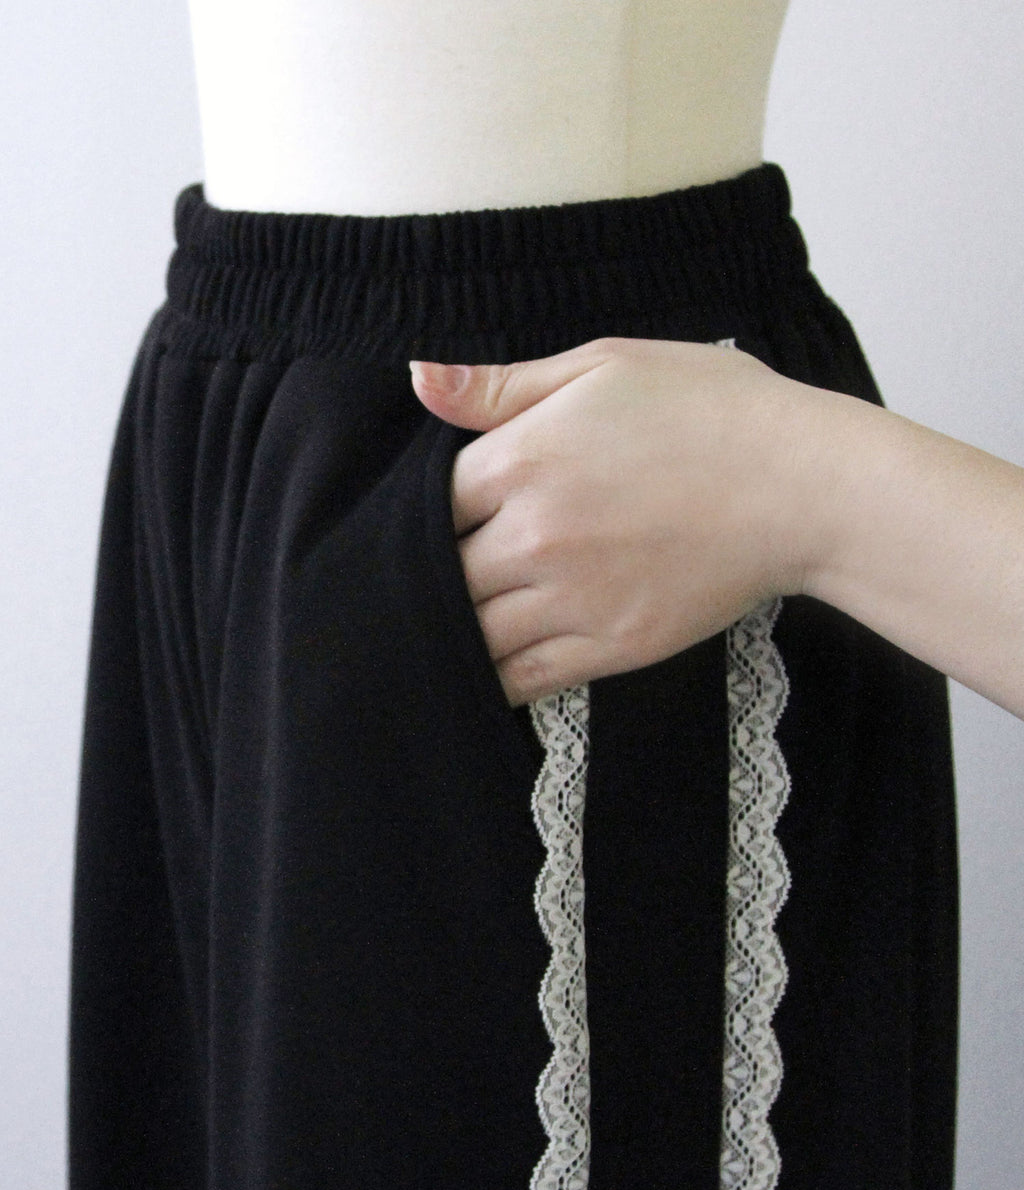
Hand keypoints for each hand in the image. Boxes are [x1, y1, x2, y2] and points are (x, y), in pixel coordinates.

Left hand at [410, 337, 829, 705]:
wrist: (804, 486)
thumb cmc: (712, 411)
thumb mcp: (605, 366)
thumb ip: (503, 384)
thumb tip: (417, 377)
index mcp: (523, 461)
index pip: (428, 504)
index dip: (423, 513)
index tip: (438, 518)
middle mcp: (535, 538)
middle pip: (441, 574)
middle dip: (434, 574)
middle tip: (433, 575)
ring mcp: (573, 600)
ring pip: (472, 634)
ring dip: (452, 631)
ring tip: (444, 627)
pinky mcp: (613, 646)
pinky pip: (524, 678)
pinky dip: (494, 678)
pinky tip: (483, 669)